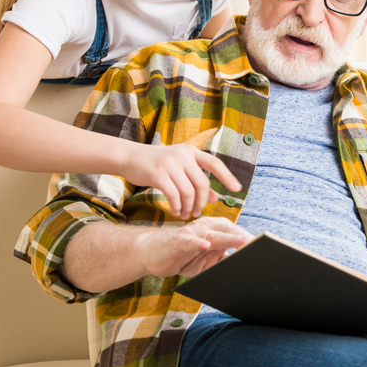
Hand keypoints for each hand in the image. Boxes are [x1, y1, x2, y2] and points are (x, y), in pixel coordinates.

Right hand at [120, 143, 241, 219]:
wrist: (130, 156)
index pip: (214, 163)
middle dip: (202, 202)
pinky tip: (176, 212)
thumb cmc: (157, 164)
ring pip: (188, 192)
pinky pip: (174, 195)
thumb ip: (197, 180)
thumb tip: (216, 199)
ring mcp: (170, 163)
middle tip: (197, 213)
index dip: (227, 176)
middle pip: (202, 184)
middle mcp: (183, 155)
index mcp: (191, 151)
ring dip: (189, 207)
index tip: (237, 189)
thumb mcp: (179, 168)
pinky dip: (177, 206)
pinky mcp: (158, 174)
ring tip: (185, 215)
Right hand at [137, 216, 252, 278]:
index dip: (250, 241)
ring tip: (243, 242)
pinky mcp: (178, 241)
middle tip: (260, 245)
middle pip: (229, 231)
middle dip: (244, 239)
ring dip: (228, 239)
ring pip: (213, 235)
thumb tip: (245, 265)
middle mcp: (206, 226)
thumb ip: (224, 259)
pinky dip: (197, 243)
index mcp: (216, 228)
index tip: (267, 247)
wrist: (153, 253)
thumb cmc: (184, 255)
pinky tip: (205, 246)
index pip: (237, 233)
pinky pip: (189, 242)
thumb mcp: (208, 260)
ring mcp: (192, 233)